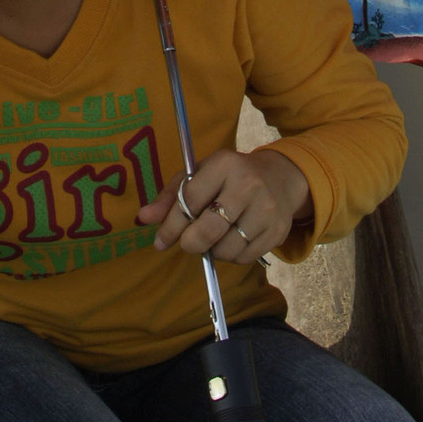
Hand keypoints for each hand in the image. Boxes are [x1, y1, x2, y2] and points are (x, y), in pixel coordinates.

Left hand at [139, 145, 313, 265]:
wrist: (279, 179)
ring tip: (215, 236)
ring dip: (213, 250)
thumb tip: (142, 218)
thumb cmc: (229, 177)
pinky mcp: (277, 231)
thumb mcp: (199, 175)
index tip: (160, 241)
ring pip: (226, 249)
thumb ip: (170, 196)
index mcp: (224, 164)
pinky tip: (233, 238)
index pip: (189, 201)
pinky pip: (244, 258)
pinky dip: (232, 255)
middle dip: (191, 243)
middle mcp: (248, 184)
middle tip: (188, 242)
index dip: (170, 225)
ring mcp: (266, 209)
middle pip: (208, 230)